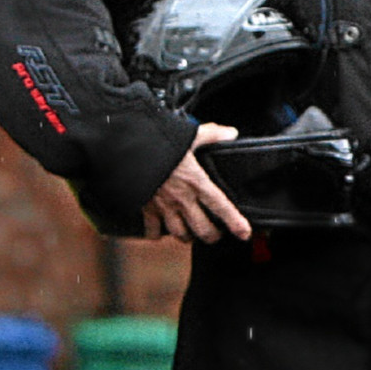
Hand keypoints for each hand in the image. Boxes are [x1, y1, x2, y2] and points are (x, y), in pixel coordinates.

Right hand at [142, 123, 251, 244]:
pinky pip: (152, 230)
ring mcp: (164, 207)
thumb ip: (212, 135)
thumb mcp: (189, 135)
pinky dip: (157, 234)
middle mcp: (182, 199)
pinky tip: (160, 232)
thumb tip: (230, 132)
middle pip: (203, 230)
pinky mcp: (146, 208)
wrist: (126, 151)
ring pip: (180, 234)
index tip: (244, 233)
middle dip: (212, 236)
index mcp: (197, 182)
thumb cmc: (158, 143)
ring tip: (192, 234)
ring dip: (188, 237)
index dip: (235, 223)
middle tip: (215, 234)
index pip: (222, 207)